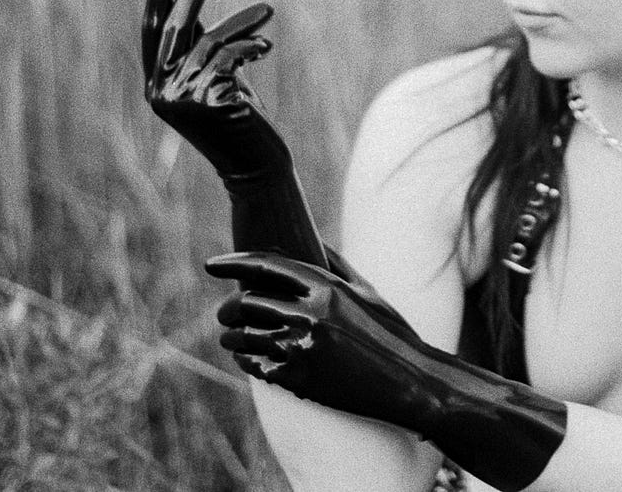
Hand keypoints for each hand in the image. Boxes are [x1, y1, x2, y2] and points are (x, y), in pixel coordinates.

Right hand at [142, 0, 326, 265]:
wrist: (256, 166)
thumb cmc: (238, 120)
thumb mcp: (214, 76)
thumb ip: (200, 44)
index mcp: (156, 84)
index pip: (154, 31)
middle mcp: (161, 92)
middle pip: (175, 29)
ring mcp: (181, 100)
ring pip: (209, 43)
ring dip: (241, 21)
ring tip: (268, 10)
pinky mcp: (207, 103)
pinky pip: (229, 58)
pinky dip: (249, 46)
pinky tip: (266, 45)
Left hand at [206, 251, 566, 491]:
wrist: (408, 380)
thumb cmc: (390, 332)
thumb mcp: (366, 292)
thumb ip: (335, 266)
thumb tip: (311, 241)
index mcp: (326, 287)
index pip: (265, 266)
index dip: (233, 264)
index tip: (212, 265)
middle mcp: (311, 315)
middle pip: (248, 301)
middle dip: (230, 306)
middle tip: (224, 310)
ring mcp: (303, 349)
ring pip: (244, 335)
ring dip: (231, 335)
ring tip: (230, 335)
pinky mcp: (299, 380)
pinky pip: (256, 365)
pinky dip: (246, 359)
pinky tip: (249, 357)